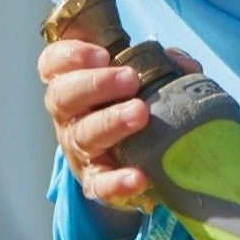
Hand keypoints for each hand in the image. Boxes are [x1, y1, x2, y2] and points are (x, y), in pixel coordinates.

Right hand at [38, 39, 198, 212]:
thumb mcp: (136, 79)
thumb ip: (159, 65)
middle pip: (63, 95)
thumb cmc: (126, 104)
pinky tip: (139, 177)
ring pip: (83, 135)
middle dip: (96, 84)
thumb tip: (185, 65)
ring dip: (111, 122)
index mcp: (72, 82)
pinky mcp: (93, 181)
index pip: (54, 63)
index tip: (103, 54)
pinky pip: (99, 184)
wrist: (123, 158)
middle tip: (130, 79)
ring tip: (140, 113)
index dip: (71, 55)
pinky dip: (117, 182)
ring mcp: (77, 149)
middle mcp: (68, 115)